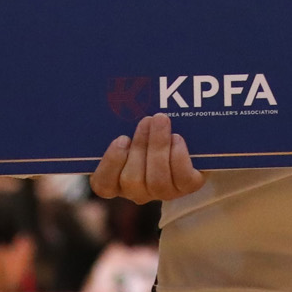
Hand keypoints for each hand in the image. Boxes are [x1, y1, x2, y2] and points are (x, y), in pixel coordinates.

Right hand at [90, 112, 204, 203]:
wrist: (188, 140)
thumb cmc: (150, 131)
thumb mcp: (133, 128)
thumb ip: (121, 123)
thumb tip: (110, 100)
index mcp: (118, 180)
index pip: (103, 185)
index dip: (111, 164)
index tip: (122, 138)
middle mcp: (138, 191)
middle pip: (132, 180)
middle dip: (140, 146)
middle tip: (147, 120)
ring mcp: (163, 192)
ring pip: (157, 180)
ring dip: (159, 146)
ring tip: (161, 120)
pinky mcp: (187, 186)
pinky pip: (182, 178)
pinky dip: (179, 156)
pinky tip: (177, 137)